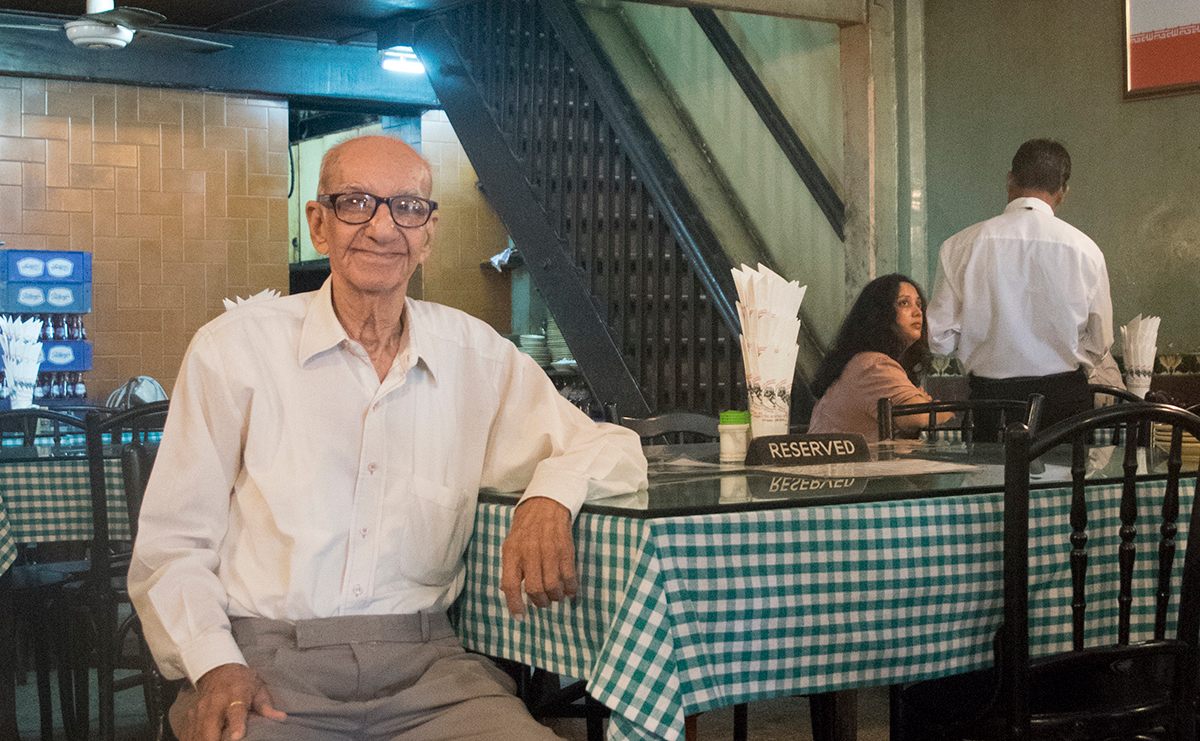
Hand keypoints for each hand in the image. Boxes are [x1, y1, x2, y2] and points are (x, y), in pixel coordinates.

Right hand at [182, 663, 285, 740]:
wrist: (218, 670)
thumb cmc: (242, 682)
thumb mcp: (258, 688)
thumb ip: (266, 705)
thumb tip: (281, 717)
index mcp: (235, 695)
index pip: (235, 711)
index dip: (236, 725)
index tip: (237, 737)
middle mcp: (214, 703)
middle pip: (209, 726)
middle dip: (212, 740)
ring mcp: (199, 711)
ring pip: (197, 733)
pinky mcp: (190, 717)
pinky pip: (188, 734)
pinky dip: (192, 740)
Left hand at [501, 496, 577, 616]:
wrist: (546, 503)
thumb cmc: (526, 527)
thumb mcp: (511, 544)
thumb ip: (510, 567)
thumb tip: (506, 591)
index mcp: (512, 552)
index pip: (511, 585)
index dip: (515, 605)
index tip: (520, 617)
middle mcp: (529, 552)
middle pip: (535, 588)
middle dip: (540, 602)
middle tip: (542, 603)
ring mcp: (549, 550)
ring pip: (553, 584)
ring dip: (555, 596)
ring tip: (555, 596)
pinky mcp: (565, 548)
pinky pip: (569, 575)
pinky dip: (570, 587)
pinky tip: (570, 590)